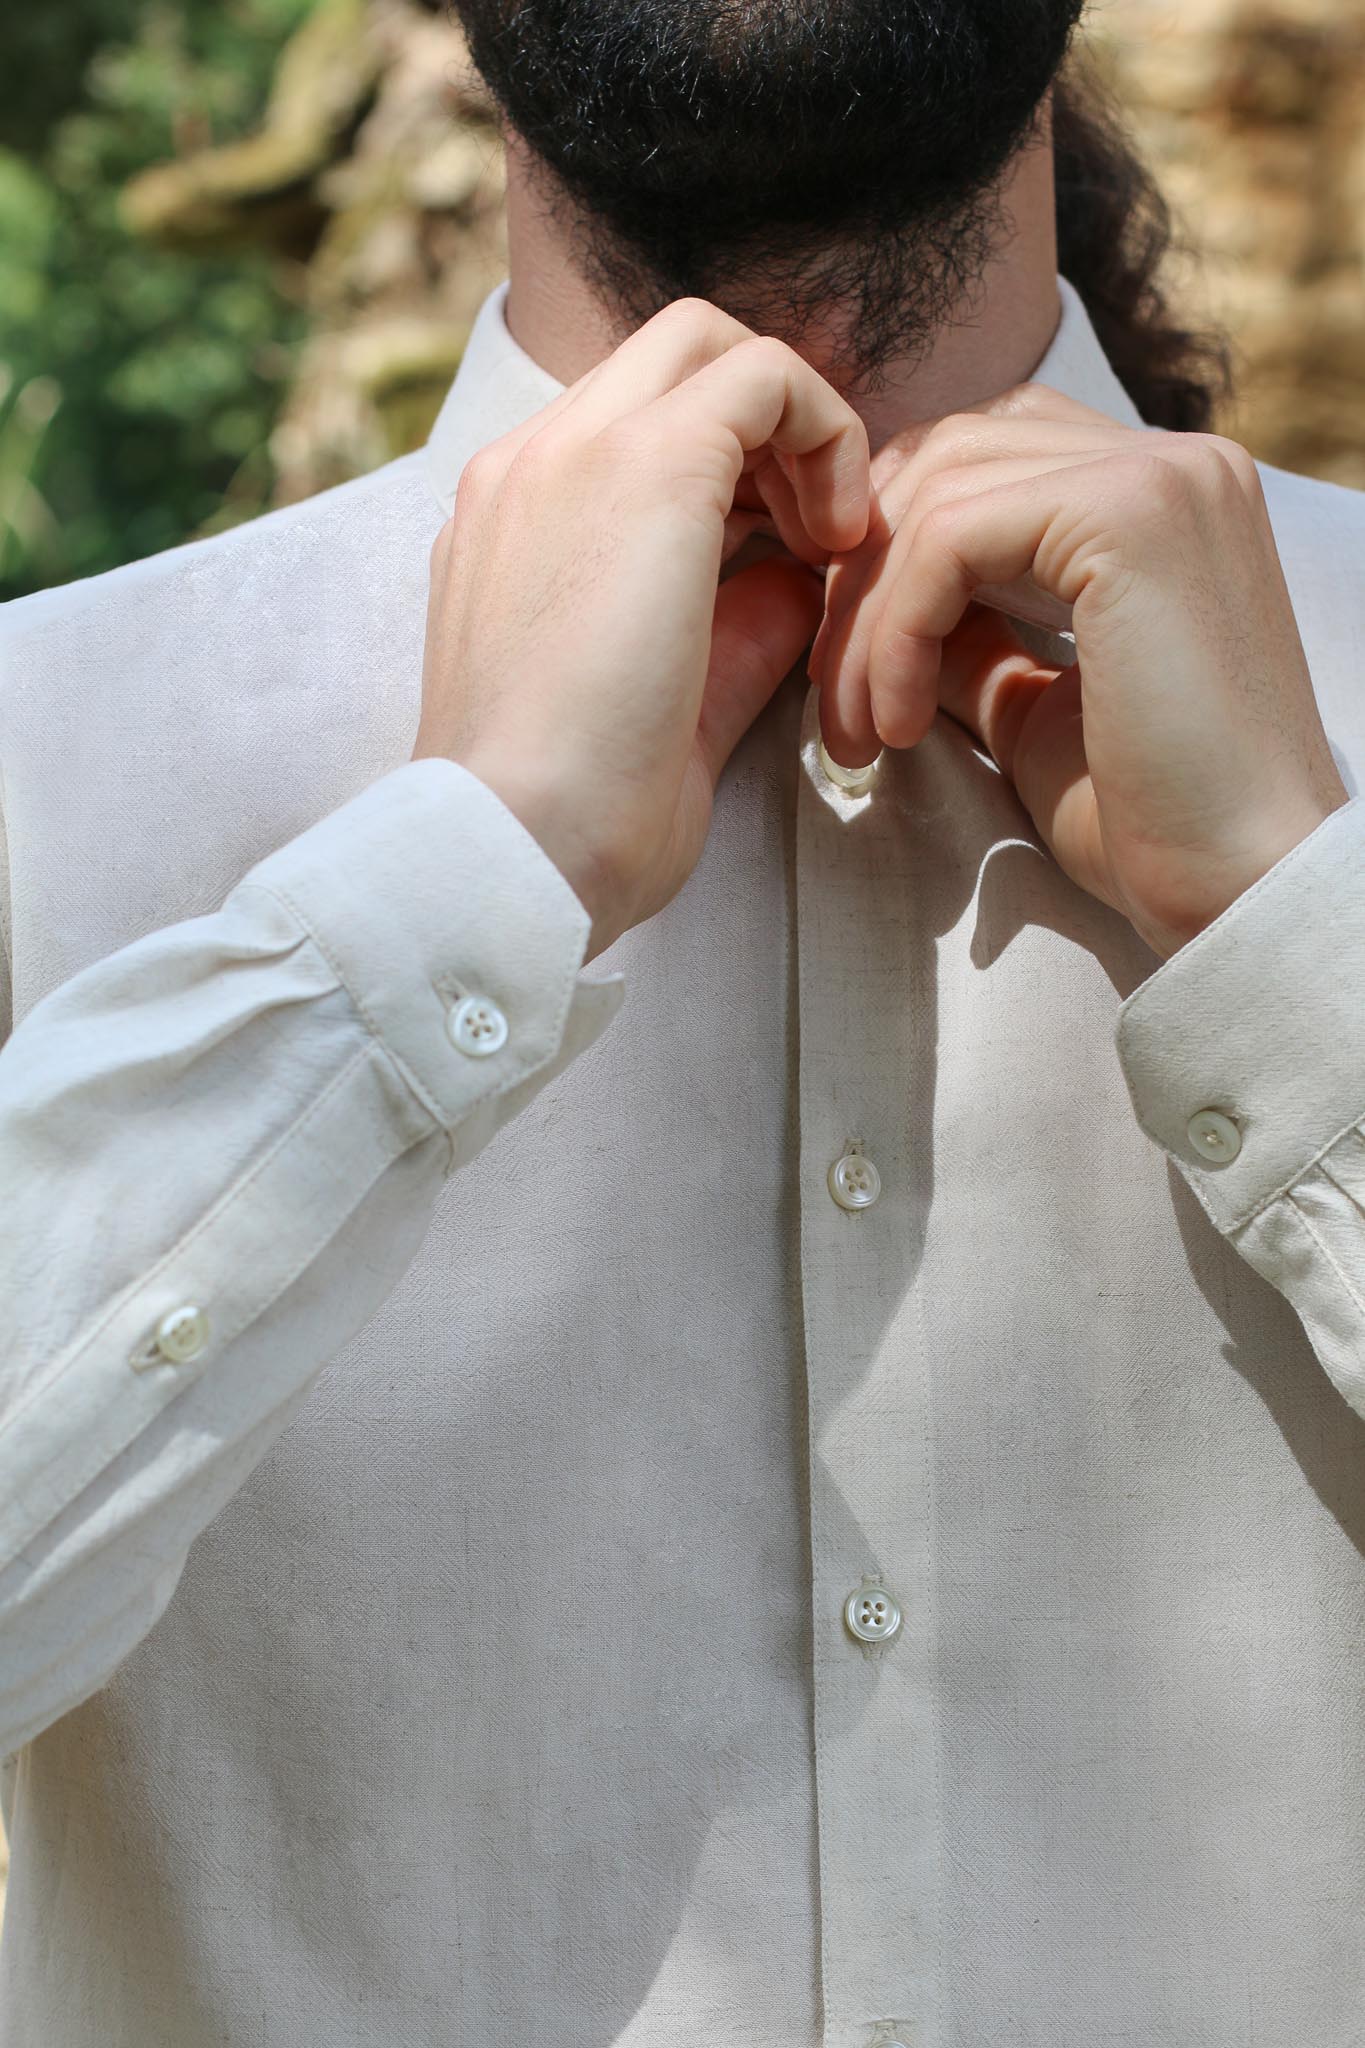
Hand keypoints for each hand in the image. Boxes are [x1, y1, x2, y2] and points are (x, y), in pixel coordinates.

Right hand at [412, 299, 868, 960]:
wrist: (511, 851)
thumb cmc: (573, 822)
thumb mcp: (664, 708)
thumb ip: (729, 631)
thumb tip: (795, 583)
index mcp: (513, 524)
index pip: (630, 433)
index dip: (730, 477)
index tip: (781, 562)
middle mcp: (528, 465)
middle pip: (668, 358)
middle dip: (762, 425)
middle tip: (815, 534)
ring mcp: (575, 452)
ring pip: (708, 342)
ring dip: (791, 427)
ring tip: (833, 542)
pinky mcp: (647, 464)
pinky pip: (766, 376)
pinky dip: (827, 433)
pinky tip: (841, 539)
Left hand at [811, 384, 1349, 958]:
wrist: (1239, 890)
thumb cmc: (1149, 824)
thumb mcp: (1031, 707)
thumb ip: (968, 639)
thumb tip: (874, 613)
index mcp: (1159, 494)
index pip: (981, 461)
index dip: (892, 556)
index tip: (854, 675)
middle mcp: (1172, 460)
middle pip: (946, 457)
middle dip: (861, 583)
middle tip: (836, 707)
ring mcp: (1159, 474)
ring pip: (936, 495)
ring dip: (867, 622)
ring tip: (860, 730)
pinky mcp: (1128, 514)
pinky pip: (949, 540)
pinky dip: (897, 635)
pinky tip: (902, 726)